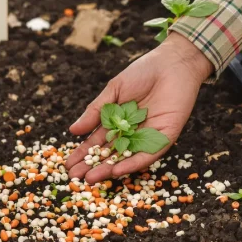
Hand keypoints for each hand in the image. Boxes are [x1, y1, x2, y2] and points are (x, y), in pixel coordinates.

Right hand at [66, 33, 213, 183]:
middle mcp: (132, 133)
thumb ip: (95, 111)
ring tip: (91, 178)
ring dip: (109, 169)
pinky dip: (133, 163)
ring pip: (126, 158)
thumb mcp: (114, 91)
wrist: (173, 63)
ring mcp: (148, 137)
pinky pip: (148, 154)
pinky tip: (117, 170)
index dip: (83, 153)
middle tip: (75, 177)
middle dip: (92, 166)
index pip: (98, 142)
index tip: (67, 164)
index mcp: (118, 122)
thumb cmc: (143, 73)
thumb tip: (73, 130)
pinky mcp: (165, 138)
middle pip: (110, 154)